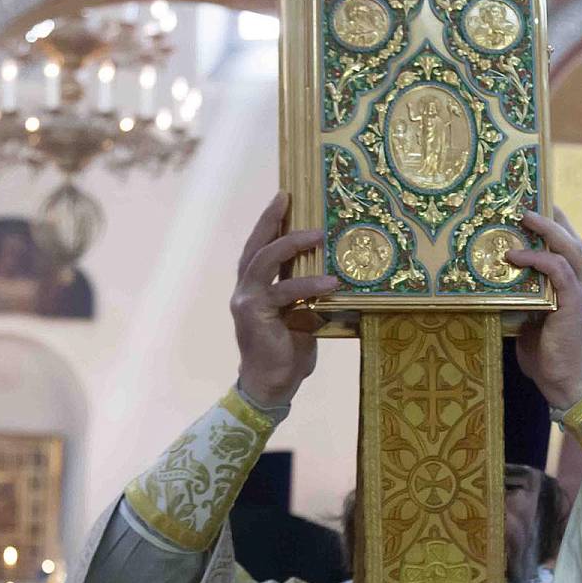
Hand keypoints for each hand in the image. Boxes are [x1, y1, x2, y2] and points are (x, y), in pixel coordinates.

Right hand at [231, 193, 338, 405]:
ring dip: (292, 244)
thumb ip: (306, 293)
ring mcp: (247, 300)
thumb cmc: (289, 351)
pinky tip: (330, 282)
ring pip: (264, 260)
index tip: (284, 198)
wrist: (272, 384)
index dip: (270, 222)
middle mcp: (246, 289)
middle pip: (256, 245)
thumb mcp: (302, 314)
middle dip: (271, 220)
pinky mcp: (254, 313)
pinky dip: (308, 284)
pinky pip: (284, 291)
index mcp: (255, 287)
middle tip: (287, 198)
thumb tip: (335, 271)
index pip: (260, 247)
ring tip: (318, 234)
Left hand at [505, 208, 581, 409]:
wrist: (566, 385)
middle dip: (553, 218)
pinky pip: (559, 272)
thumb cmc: (547, 357)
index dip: (557, 226)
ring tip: (524, 215)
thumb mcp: (532, 321)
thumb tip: (499, 283)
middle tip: (530, 201)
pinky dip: (538, 259)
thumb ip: (525, 300)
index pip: (571, 249)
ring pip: (571, 250)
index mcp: (577, 289)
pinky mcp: (575, 305)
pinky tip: (515, 255)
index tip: (538, 206)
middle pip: (573, 241)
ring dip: (547, 229)